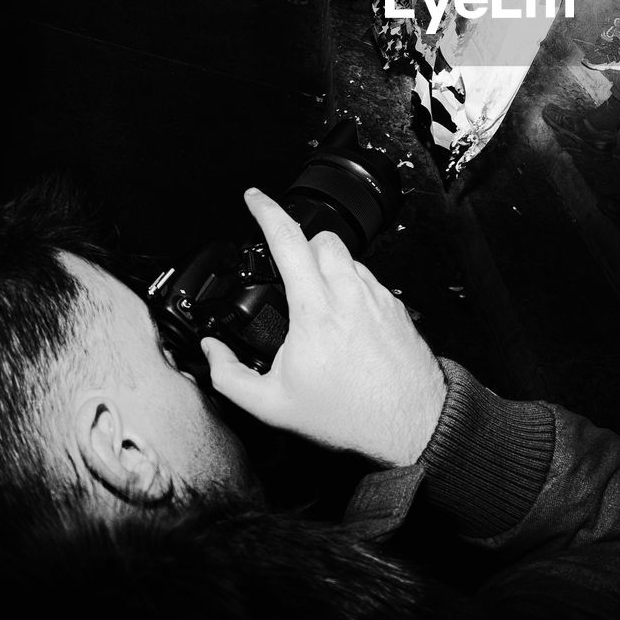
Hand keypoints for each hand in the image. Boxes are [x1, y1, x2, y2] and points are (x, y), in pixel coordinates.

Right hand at [202, 188, 445, 466]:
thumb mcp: (272, 406)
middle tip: (288, 273)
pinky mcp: (394, 305)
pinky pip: (367, 278)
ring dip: (326, 266)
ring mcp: (375, 295)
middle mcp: (349, 293)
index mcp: (315, 309)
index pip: (287, 240)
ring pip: (347, 256)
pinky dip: (349, 286)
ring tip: (315, 304)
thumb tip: (211, 350)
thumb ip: (229, 376)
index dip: (265, 211)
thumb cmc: (346, 414)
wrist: (408, 423)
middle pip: (321, 237)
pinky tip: (343, 320)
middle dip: (299, 245)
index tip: (253, 197)